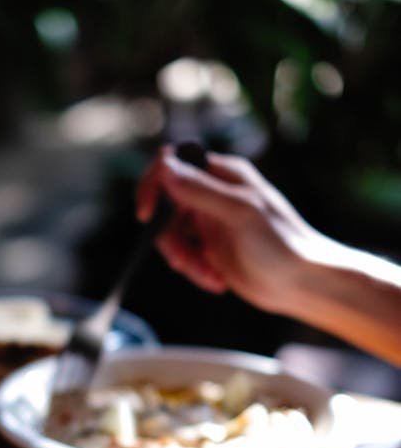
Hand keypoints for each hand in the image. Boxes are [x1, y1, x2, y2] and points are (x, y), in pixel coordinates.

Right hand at [136, 146, 322, 315]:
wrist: (301, 283)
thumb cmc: (281, 244)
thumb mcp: (240, 213)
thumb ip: (202, 191)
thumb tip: (165, 169)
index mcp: (222, 174)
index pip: (172, 164)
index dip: (153, 186)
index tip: (146, 215)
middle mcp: (213, 193)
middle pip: (165, 206)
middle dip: (169, 237)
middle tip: (182, 261)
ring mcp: (211, 221)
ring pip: (172, 234)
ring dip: (183, 259)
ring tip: (208, 275)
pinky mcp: (211, 247)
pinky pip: (185, 255)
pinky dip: (194, 270)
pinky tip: (217, 280)